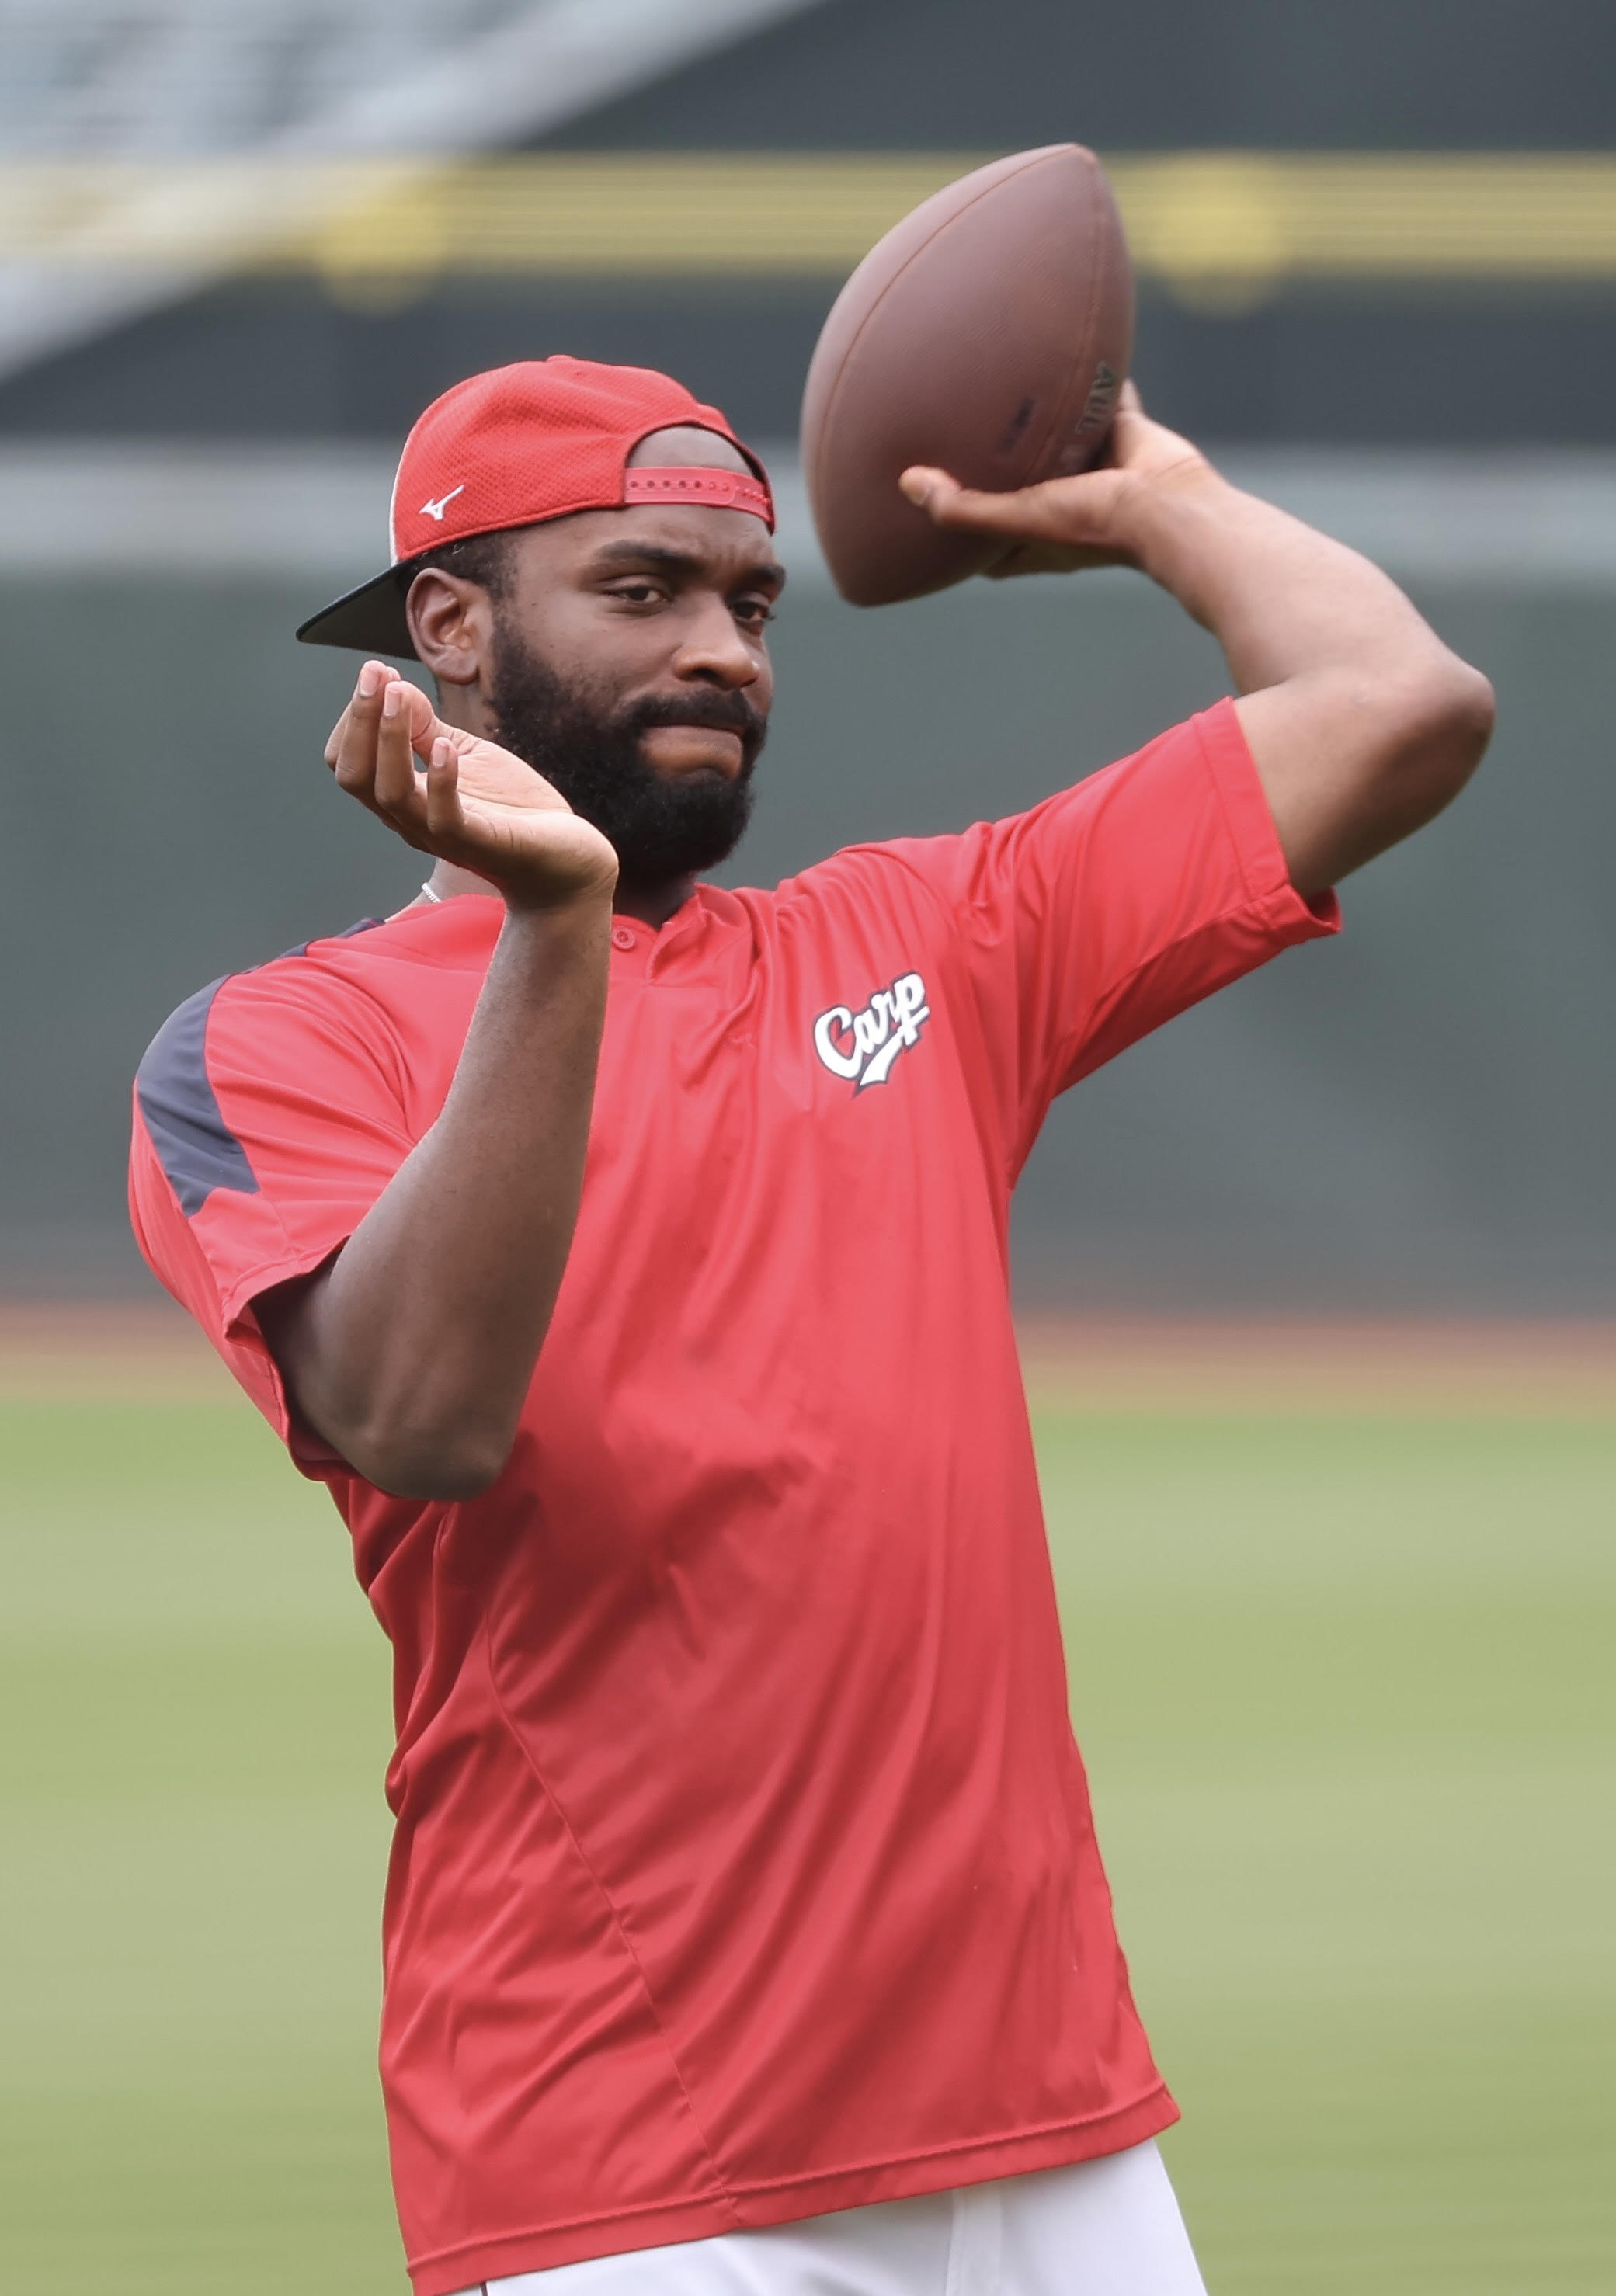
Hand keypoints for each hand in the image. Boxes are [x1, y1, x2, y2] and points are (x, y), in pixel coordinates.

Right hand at [325, 663, 617, 910]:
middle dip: (359, 721)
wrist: (567, 858)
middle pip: (355, 777)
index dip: (353, 717)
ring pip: (391, 794)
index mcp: (402, 797)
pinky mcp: (479, 844)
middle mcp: (410, 820)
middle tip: (375, 675)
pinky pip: (444, 819)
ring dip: (390, 739)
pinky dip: (440, 780)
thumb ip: (427, 728)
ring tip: (401, 695)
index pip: (348, 762)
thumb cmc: (513, 809)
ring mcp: (441, 836)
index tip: (376, 673)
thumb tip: (393, 685)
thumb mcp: (465, 754)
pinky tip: (445, 747)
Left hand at [898, 383, 1216, 578]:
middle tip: (958, 439)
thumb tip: (906, 483)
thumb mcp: (1018, 519)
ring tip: (1009, 389)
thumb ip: (962, 507)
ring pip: (1059, 441)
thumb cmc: (1094, 525)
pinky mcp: (1123, 435)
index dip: (961, 530)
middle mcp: (1065, 506)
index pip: (990, 543)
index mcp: (1039, 538)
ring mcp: (1096, 470)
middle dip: (995, 468)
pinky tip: (1073, 348)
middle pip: (1020, 485)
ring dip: (1040, 421)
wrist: (1171, 505)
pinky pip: (1105, 402)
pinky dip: (1094, 380)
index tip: (932, 508)